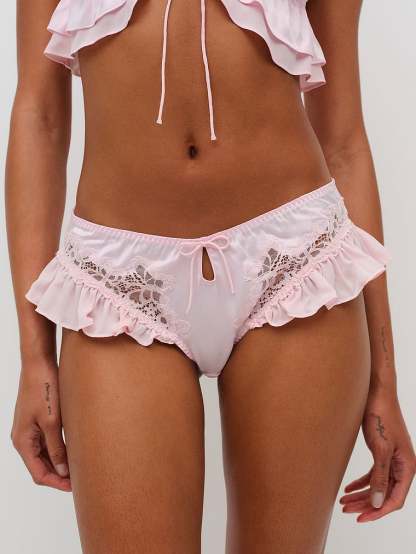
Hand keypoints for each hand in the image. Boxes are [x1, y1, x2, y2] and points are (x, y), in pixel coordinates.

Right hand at [11, 358, 70, 491]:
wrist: (39, 364)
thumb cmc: (43, 388)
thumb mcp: (52, 421)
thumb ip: (57, 447)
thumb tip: (62, 471)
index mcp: (23, 441)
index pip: (39, 473)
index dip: (57, 482)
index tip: (75, 487)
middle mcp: (23, 438)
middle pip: (41, 466)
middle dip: (59, 475)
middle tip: (81, 479)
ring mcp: (30, 429)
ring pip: (45, 455)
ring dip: (60, 462)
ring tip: (80, 466)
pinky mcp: (37, 420)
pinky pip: (47, 442)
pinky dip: (59, 449)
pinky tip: (74, 449)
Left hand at [339, 385, 414, 521]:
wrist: (376, 392)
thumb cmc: (381, 416)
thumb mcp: (380, 449)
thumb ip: (380, 477)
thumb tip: (378, 503)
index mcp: (407, 467)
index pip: (395, 499)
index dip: (378, 511)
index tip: (361, 518)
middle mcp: (402, 465)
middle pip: (385, 494)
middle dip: (366, 504)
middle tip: (346, 510)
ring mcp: (392, 458)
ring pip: (377, 485)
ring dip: (361, 494)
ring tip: (343, 502)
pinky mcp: (381, 451)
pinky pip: (373, 474)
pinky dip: (361, 482)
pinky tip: (348, 488)